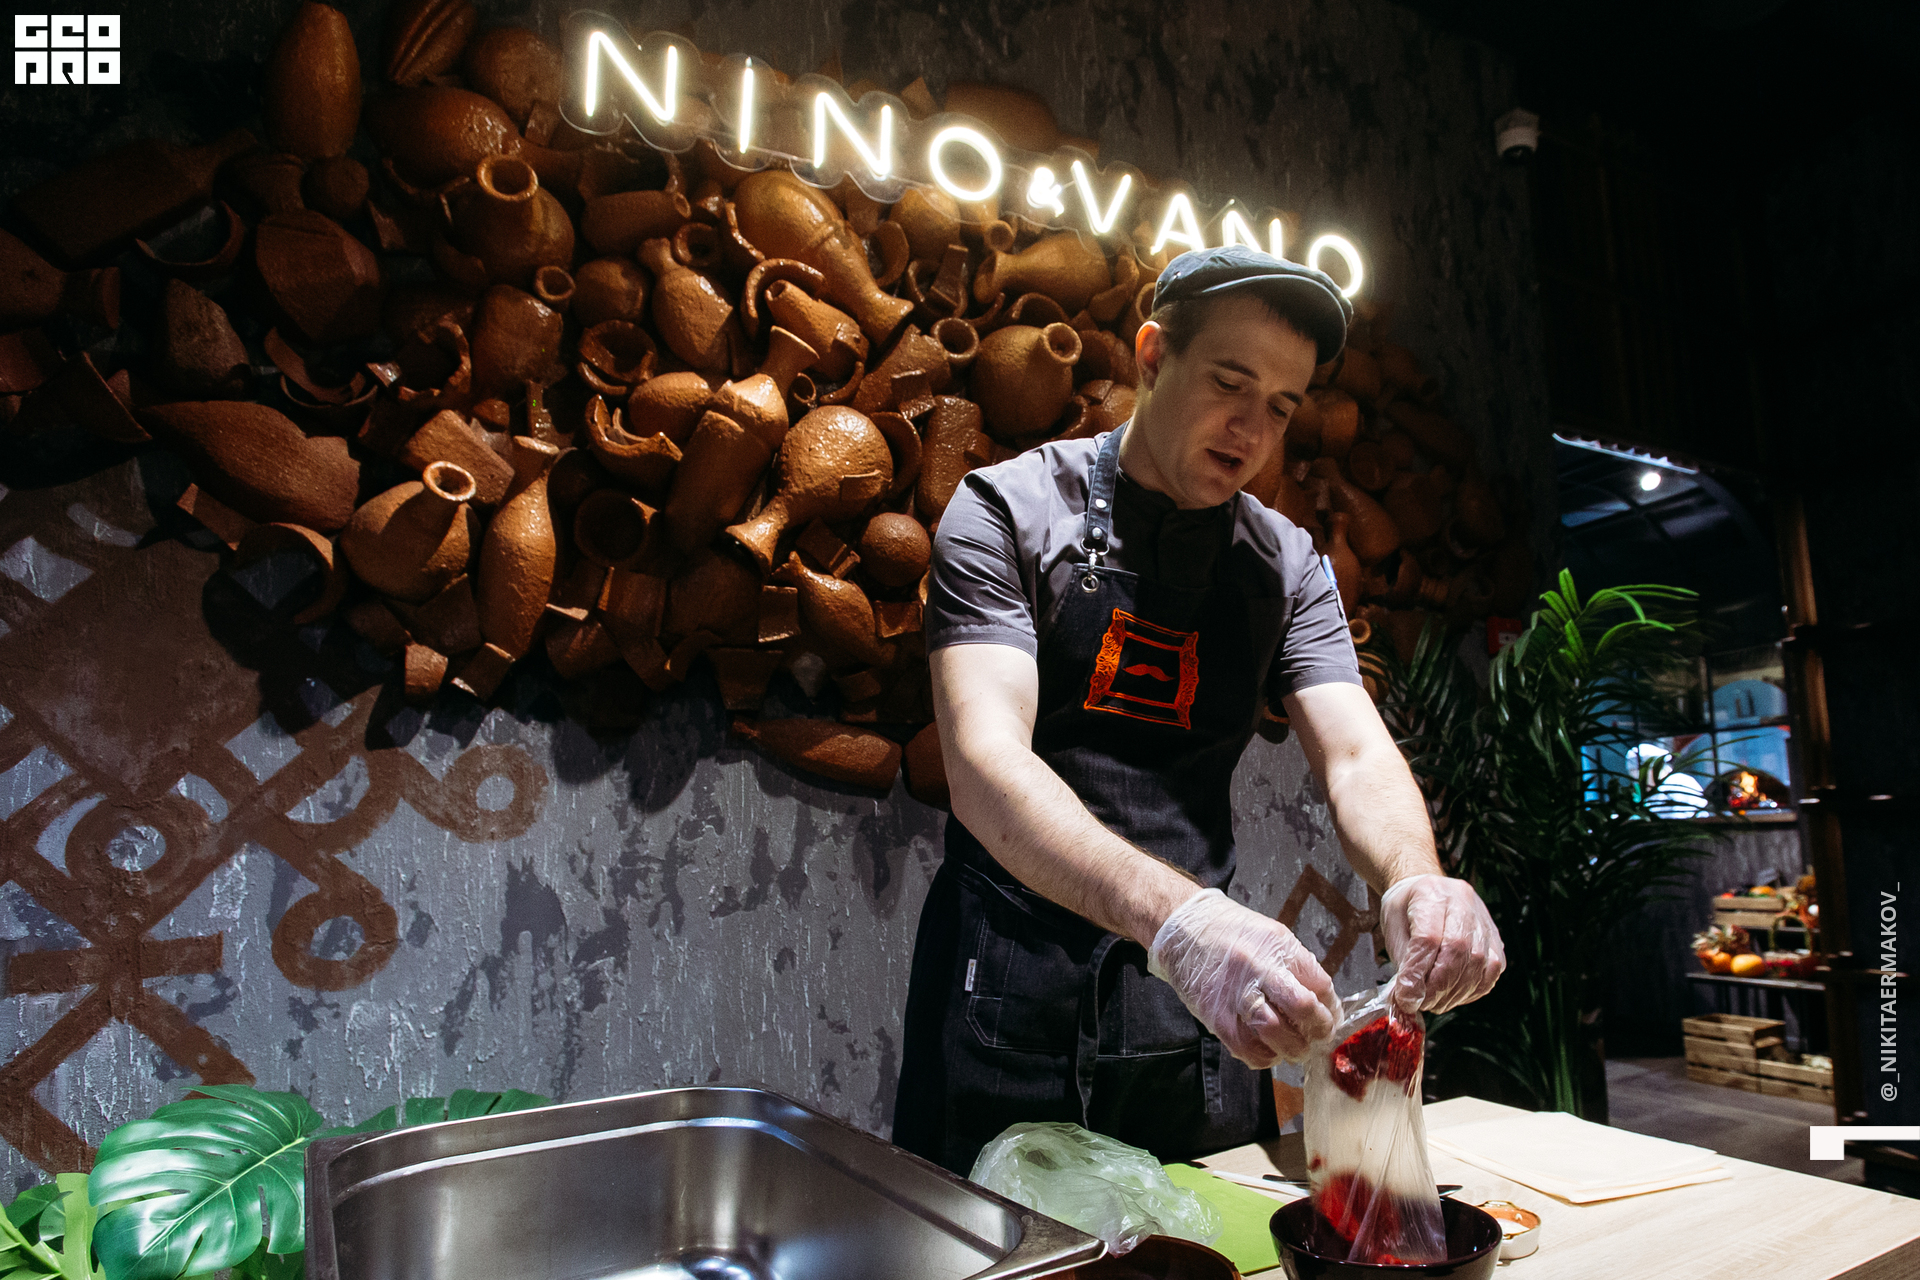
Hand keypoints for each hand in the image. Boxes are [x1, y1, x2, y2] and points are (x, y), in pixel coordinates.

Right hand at [1148, 888, 1341, 1068]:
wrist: (1183, 929)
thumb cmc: (1230, 932)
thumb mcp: (1271, 936)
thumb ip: (1296, 966)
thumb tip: (1322, 1002)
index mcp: (1279, 946)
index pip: (1320, 985)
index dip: (1331, 1008)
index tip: (1331, 1017)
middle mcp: (1259, 968)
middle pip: (1304, 1008)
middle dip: (1319, 1030)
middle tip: (1319, 1036)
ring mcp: (1236, 994)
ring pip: (1277, 1034)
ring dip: (1294, 1049)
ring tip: (1296, 1048)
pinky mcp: (1217, 1016)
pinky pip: (1248, 1049)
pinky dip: (1265, 1056)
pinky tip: (1268, 1050)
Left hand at [1379, 874, 1504, 1013]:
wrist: (1428, 889)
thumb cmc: (1406, 909)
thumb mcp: (1393, 928)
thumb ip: (1402, 962)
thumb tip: (1408, 998)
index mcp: (1430, 893)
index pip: (1428, 938)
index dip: (1417, 974)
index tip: (1406, 998)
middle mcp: (1463, 902)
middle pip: (1457, 950)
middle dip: (1438, 987)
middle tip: (1422, 1003)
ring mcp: (1484, 919)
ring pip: (1479, 963)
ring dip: (1456, 992)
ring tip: (1435, 1002)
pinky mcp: (1496, 937)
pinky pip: (1492, 970)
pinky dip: (1473, 989)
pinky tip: (1455, 994)